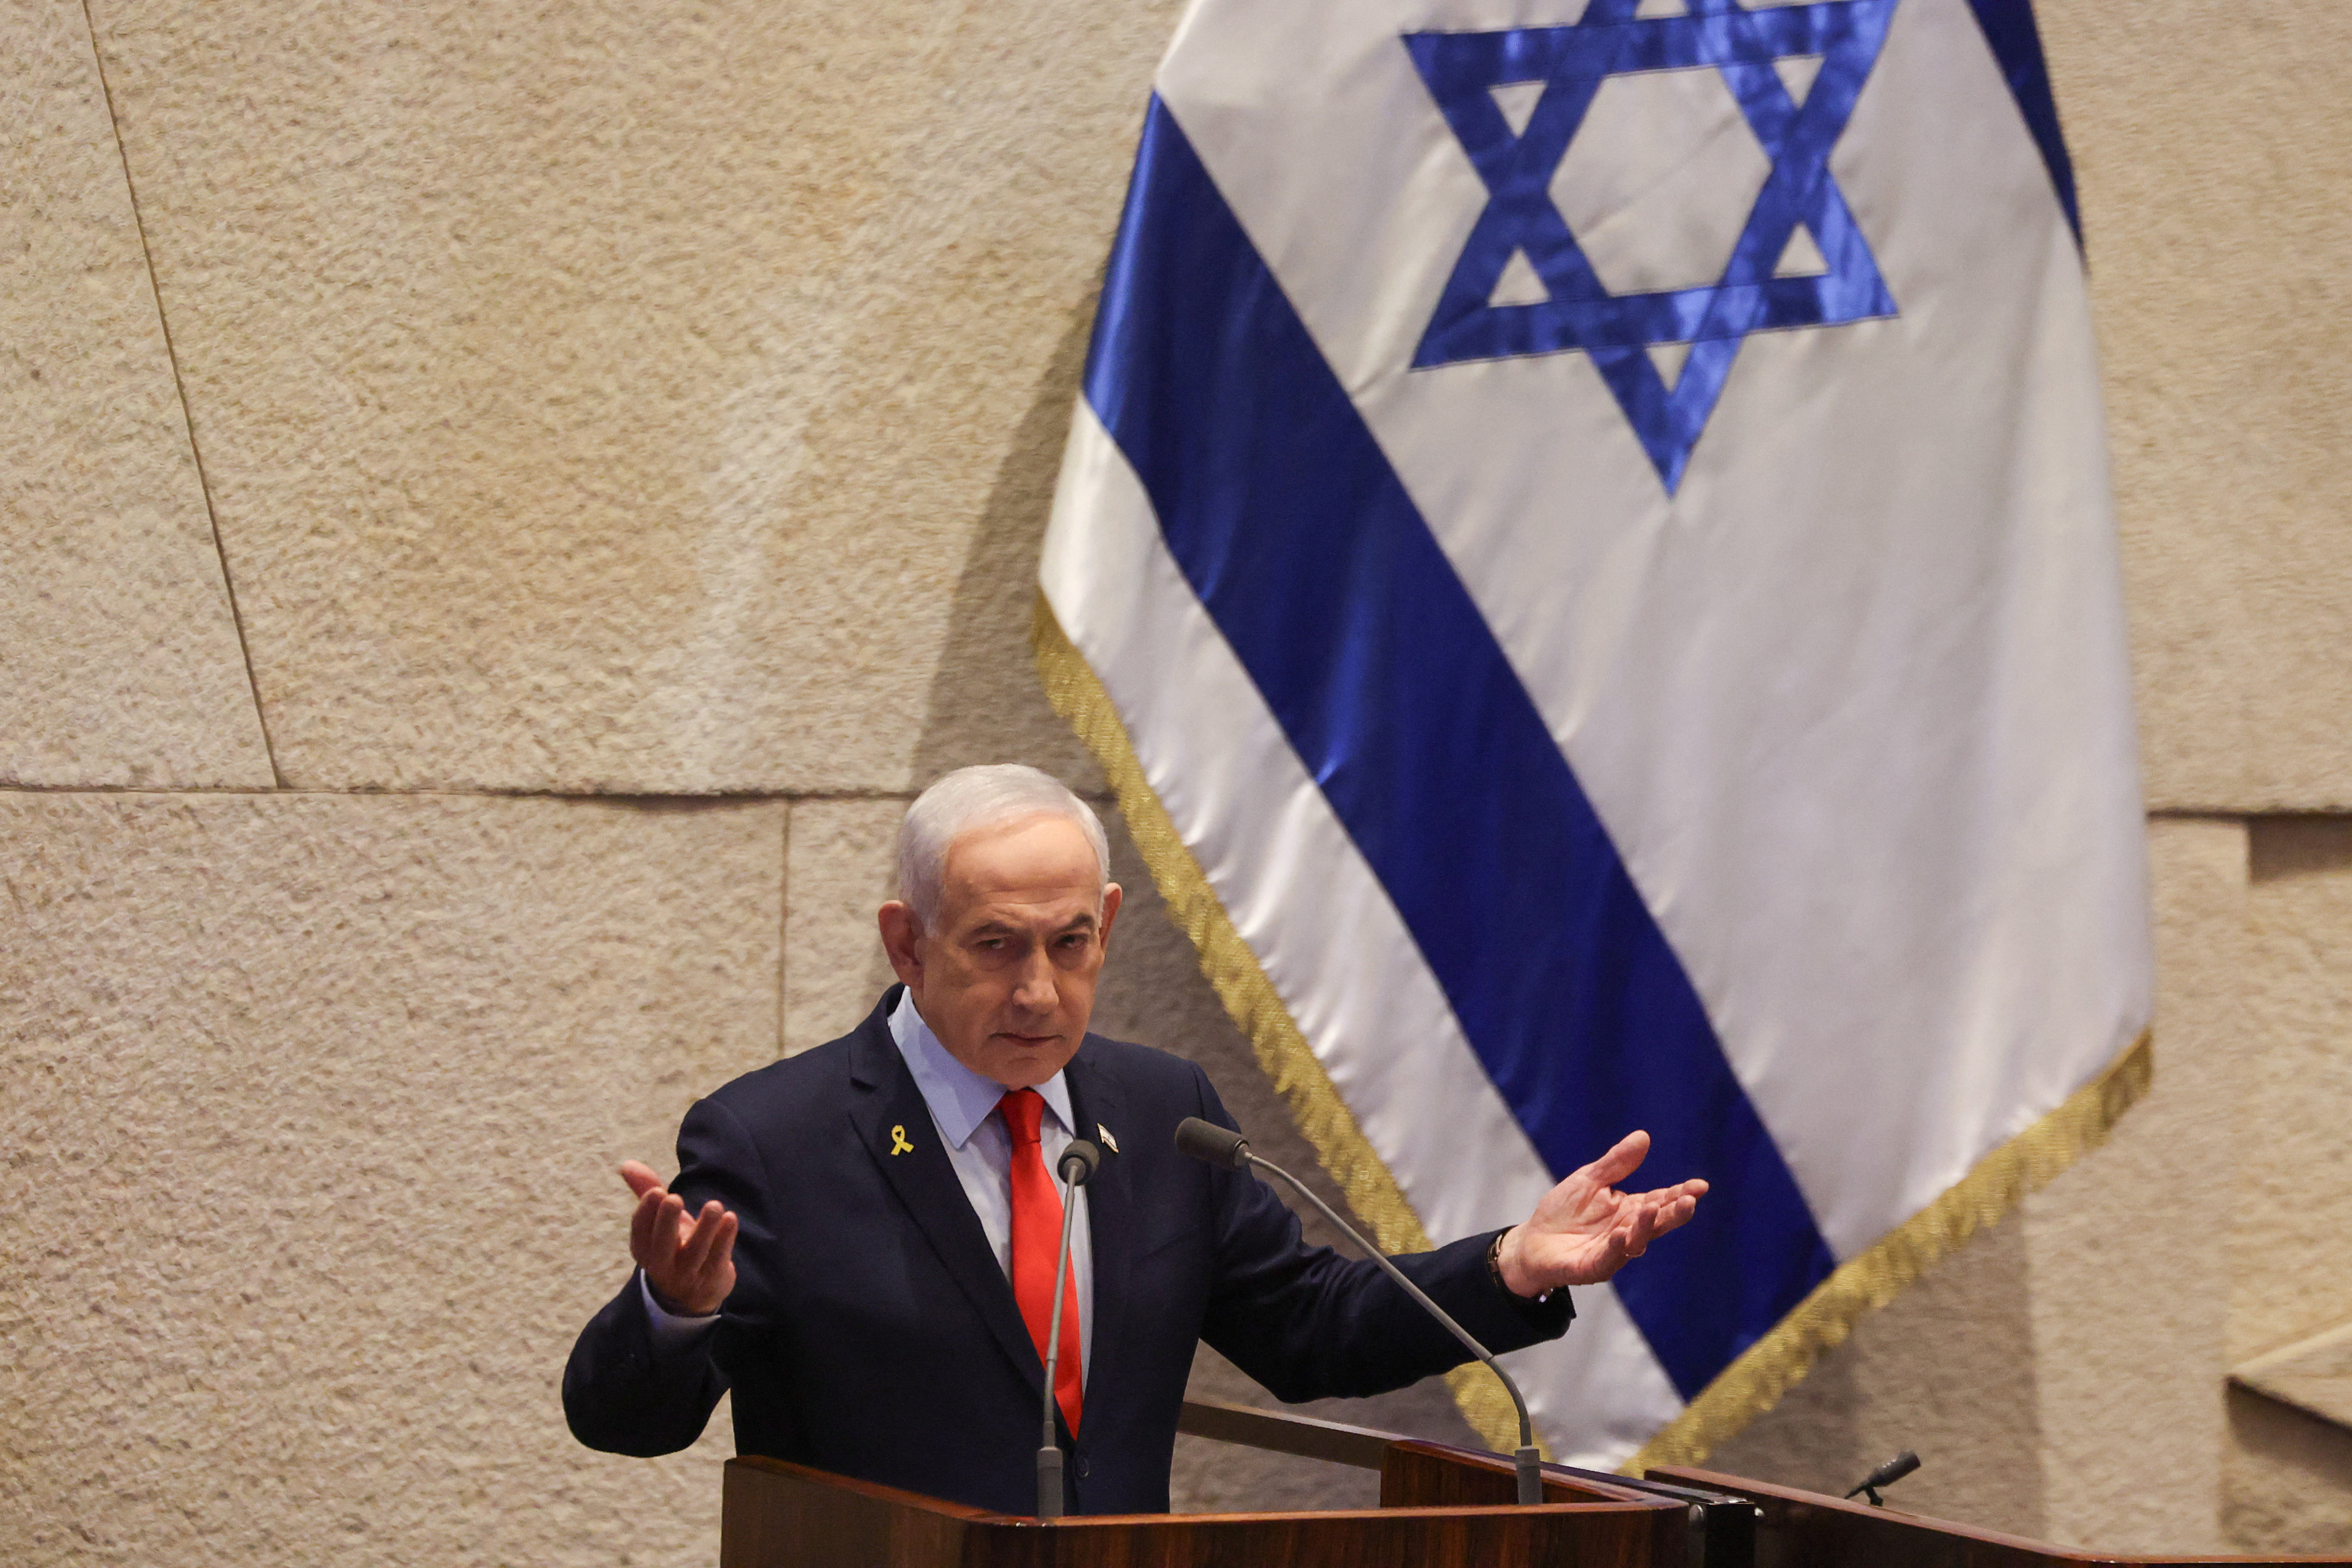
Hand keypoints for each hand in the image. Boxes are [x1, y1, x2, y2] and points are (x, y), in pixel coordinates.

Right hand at [622, 1160, 738, 1316]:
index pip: (641, 1231)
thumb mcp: (660, 1221)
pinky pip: (718, 1258)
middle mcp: (662, 1264)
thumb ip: (646, 1191)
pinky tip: (731, 1219)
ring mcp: (688, 1274)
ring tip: (714, 1205)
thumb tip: (627, 1164)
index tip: (656, 1191)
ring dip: (705, 1228)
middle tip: (674, 1198)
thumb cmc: (675, 1246)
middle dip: (667, 1221)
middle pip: (662, 1244)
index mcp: (644, 1249)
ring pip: (696, 1252)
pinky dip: (725, 1239)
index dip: (646, 1212)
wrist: (695, 1294)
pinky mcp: (712, 1278)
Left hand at [1495, 1131, 1706, 1295]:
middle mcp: (1627, 1232)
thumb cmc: (1564, 1210)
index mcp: (1630, 1210)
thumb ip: (1616, 1163)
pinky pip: (1608, 1259)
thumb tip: (1643, 1136)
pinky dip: (1616, 1247)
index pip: (1661, 1200)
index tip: (1700, 1185)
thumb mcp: (1589, 1179)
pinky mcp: (1592, 1267)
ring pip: (1637, 1241)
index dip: (1680, 1194)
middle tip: (1690, 1200)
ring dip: (1646, 1226)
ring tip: (1654, 1208)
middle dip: (1675, 1212)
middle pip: (1656, 1223)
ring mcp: (1612, 1252)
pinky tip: (1620, 1234)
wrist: (1532, 1241)